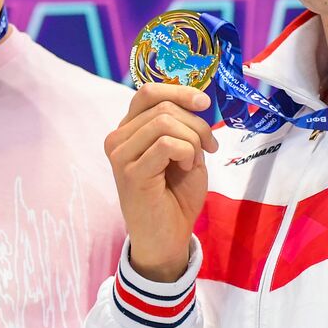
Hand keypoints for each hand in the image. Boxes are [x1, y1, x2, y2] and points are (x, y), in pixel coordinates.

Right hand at [104, 83, 218, 282]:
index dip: (179, 90)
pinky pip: (166, 144)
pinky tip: (185, 169)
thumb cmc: (176, 196)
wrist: (167, 237)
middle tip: (210, 146)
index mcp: (129, 129)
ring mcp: (120, 154)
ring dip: (192, 139)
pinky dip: (186, 153)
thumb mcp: (186, 151)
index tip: (204, 103)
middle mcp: (118, 138)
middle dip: (196, 123)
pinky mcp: (130, 172)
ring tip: (193, 161)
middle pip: (162, 105)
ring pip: (164, 121)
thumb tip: (196, 100)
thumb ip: (184, 126)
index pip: (148, 92)